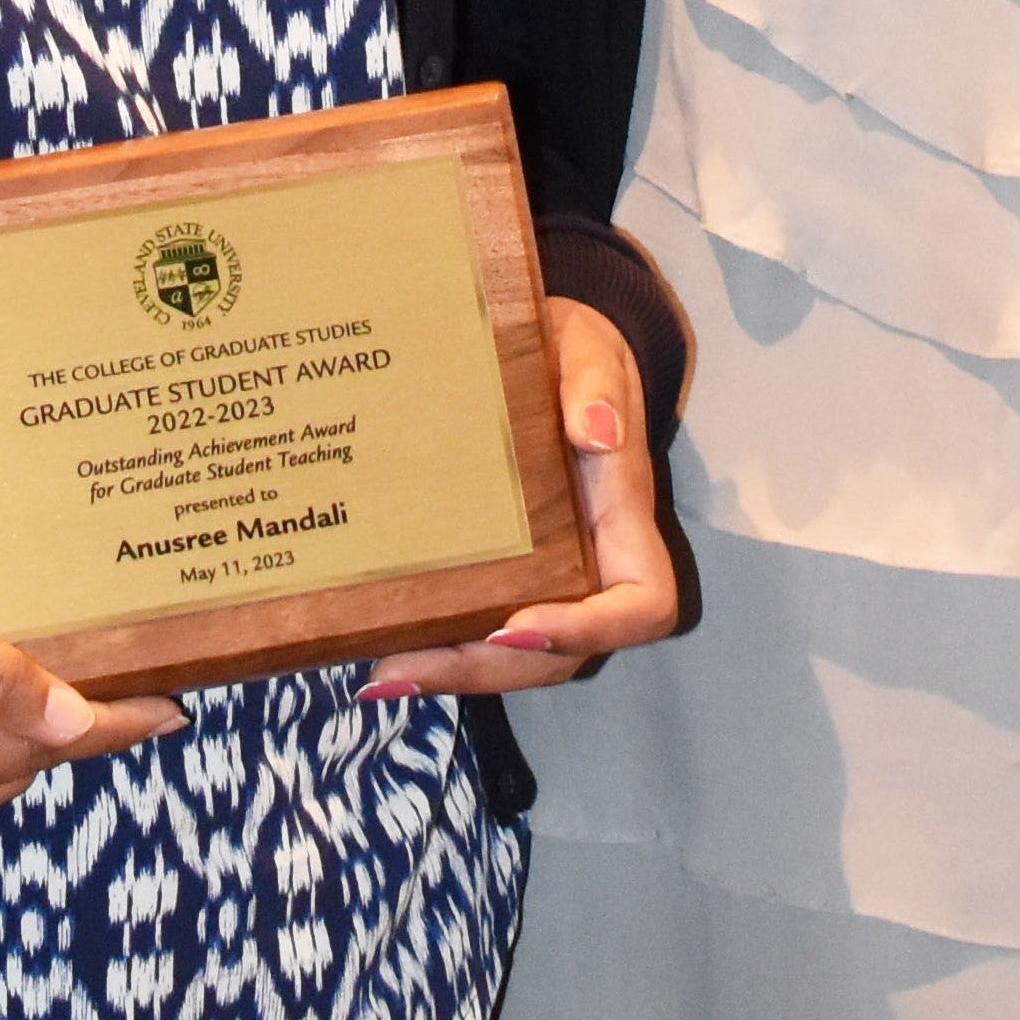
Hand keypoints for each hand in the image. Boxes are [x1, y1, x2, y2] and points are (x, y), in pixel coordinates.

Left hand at [362, 299, 683, 697]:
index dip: (589, 630)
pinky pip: (482, 622)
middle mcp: (591, 563)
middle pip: (562, 652)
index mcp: (622, 517)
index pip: (643, 603)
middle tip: (407, 667)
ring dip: (453, 671)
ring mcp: (548, 573)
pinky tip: (376, 645)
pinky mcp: (504, 569)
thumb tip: (596, 431)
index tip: (518, 629)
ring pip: (518, 654)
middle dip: (487, 671)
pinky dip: (437, 643)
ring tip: (380, 671)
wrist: (550, 348)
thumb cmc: (576, 351)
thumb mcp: (588, 350)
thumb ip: (596, 385)